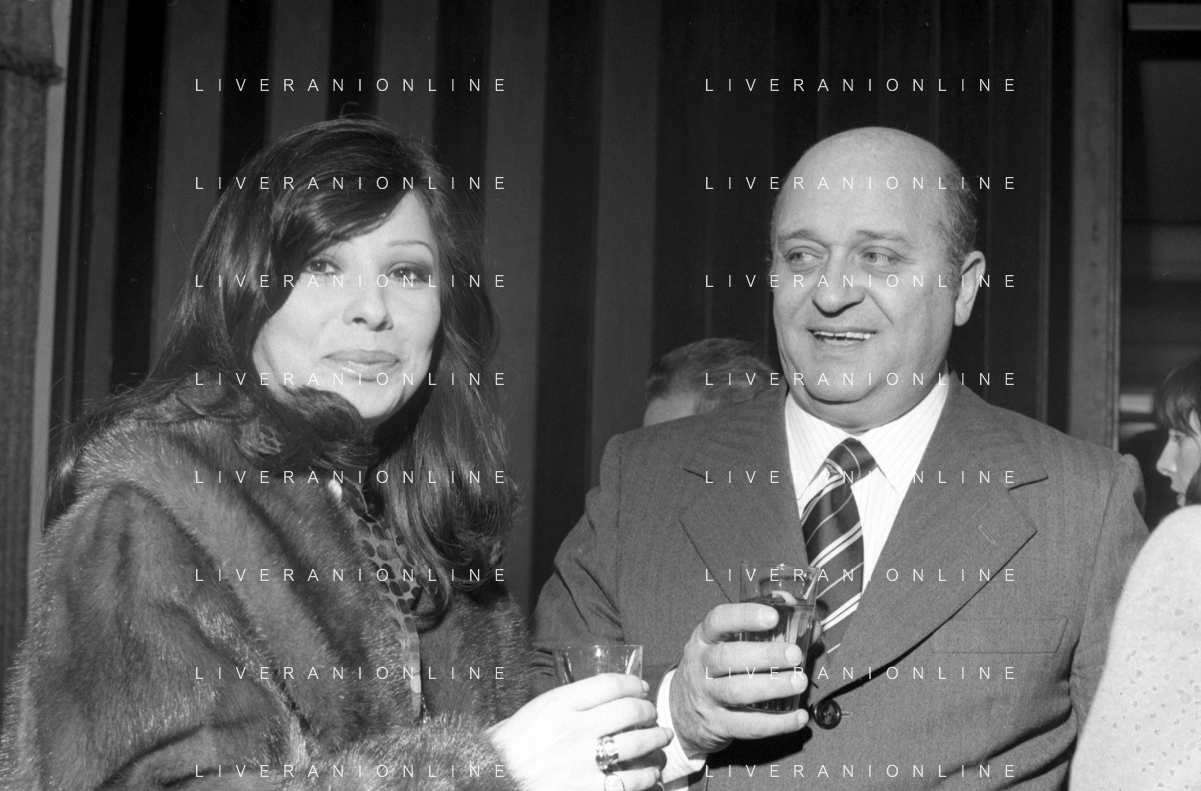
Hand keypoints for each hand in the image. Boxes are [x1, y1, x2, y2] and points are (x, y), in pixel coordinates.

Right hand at [488, 673, 673, 790]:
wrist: (486, 782)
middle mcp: (574, 729)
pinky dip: (647, 776)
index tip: (639, 688)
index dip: (631, 684)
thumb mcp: (525, 716)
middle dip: (648, 712)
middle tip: (653, 715)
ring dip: (655, 741)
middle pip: (628, 711)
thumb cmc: (501, 752)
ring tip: (660, 741)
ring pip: (637, 745)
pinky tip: (650, 773)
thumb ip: (558, 706)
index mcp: (556, 705)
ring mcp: (584, 763)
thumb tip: (590, 702)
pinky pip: (631, 781)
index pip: (608, 684)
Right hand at [670, 603, 811, 755]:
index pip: (719, 621)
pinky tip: (798, 716)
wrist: (682, 712)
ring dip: (772, 687)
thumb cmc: (715, 670)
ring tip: (799, 682)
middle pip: (727, 658)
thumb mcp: (727, 644)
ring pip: (736, 691)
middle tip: (795, 654)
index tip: (772, 616)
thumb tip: (810, 624)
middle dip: (764, 655)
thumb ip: (768, 632)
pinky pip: (748, 725)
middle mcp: (701, 665)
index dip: (744, 616)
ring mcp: (707, 696)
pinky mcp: (717, 725)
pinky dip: (776, 723)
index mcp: (705, 639)